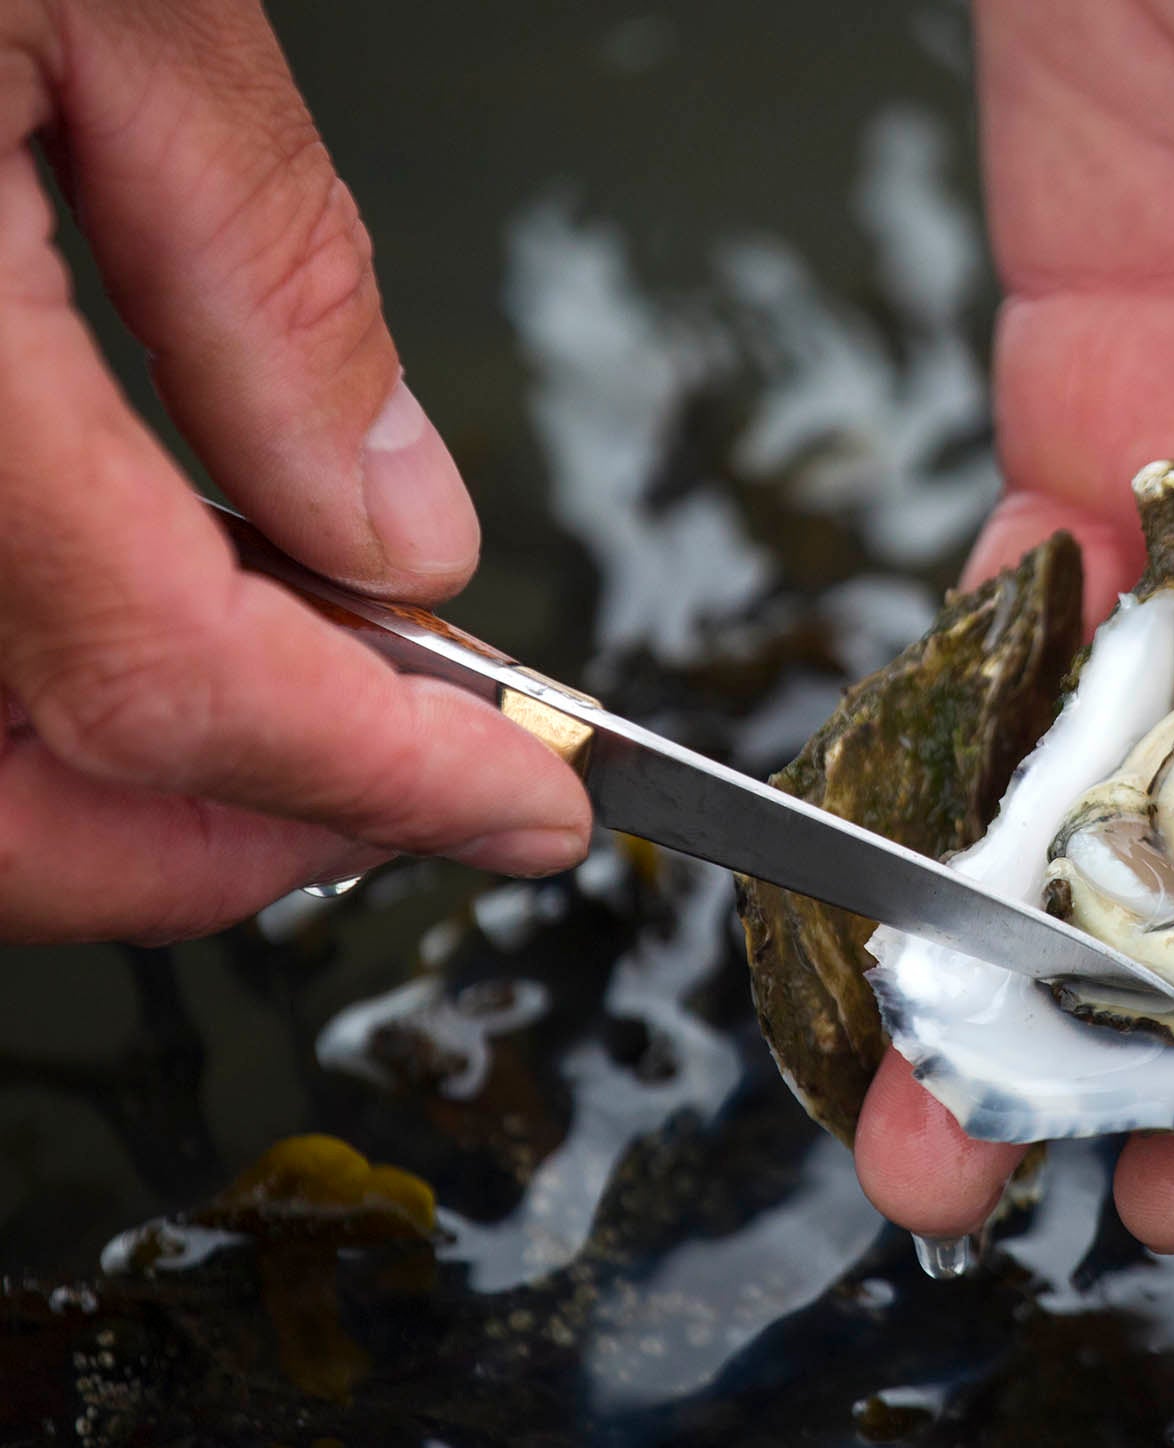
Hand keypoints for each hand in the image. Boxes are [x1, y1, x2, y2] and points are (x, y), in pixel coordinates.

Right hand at [0, 0, 590, 942]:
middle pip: (0, 818)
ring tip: (324, 710)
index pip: (160, 672)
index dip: (373, 779)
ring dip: (126, 795)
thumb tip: (399, 529)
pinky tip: (149, 613)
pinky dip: (30, 687)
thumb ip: (264, 281)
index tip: (527, 808)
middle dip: (236, 847)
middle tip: (429, 797)